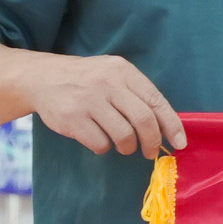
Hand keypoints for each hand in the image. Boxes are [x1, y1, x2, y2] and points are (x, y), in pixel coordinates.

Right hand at [29, 51, 182, 155]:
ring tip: (123, 145)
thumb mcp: (112, 74)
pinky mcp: (72, 118)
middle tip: (151, 152)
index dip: (171, 124)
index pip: (156, 100)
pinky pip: (100, 143)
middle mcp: (107, 83)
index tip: (179, 142)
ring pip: (124, 135)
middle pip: (143, 120)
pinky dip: (104, 147)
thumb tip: (165, 126)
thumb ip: (136, 94)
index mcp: (123, 71)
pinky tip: (99, 139)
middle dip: (152, 141)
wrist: (42, 77)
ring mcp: (88, 100)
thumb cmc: (86, 80)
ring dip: (127, 147)